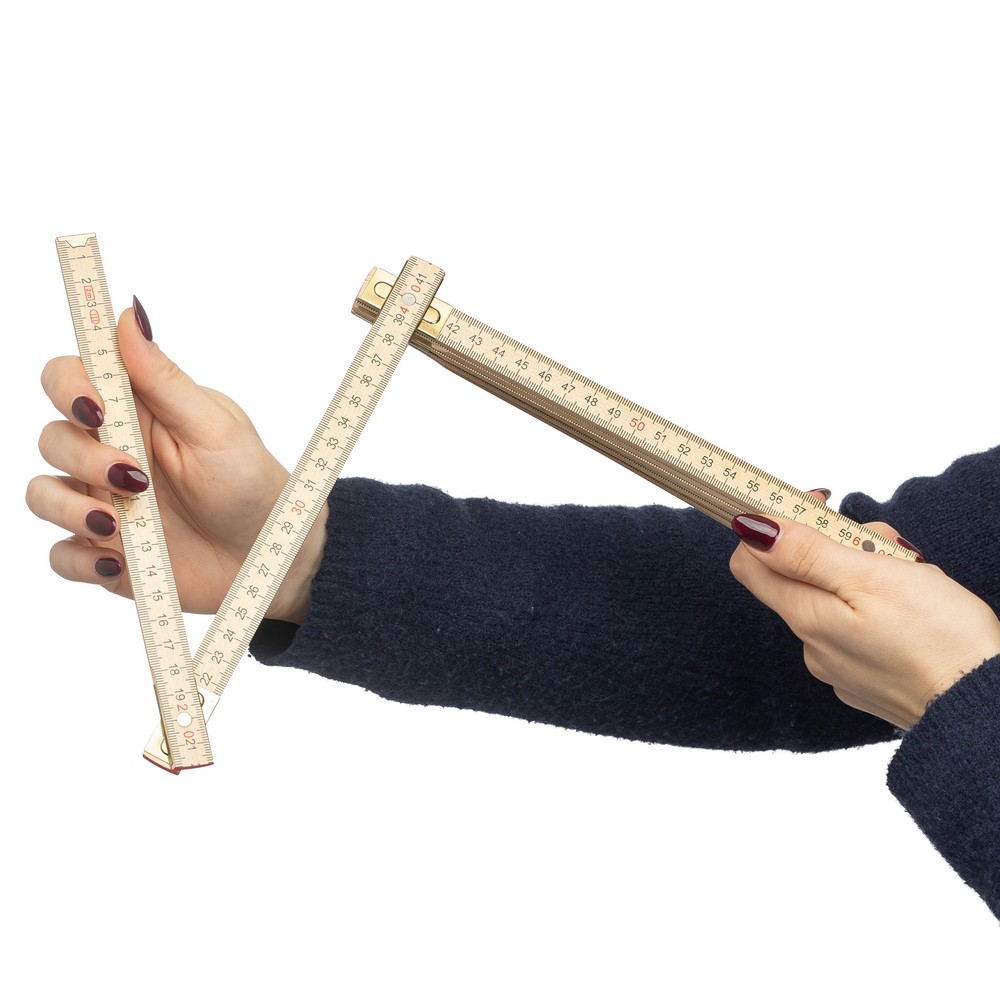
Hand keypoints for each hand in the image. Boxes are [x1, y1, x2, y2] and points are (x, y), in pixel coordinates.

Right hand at [26, 299, 326, 622]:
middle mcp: (112, 452)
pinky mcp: (106, 552)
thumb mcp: (216, 429)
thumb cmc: (252, 485)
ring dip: (71, 509)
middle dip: (83, 458)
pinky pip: (62, 556)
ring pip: (43, 495)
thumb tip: (130, 314)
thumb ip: (165, 379)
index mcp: (138, 413)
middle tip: (136, 479)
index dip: (68, 387)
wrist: (272, 558)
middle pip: (52, 437)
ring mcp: (104, 503)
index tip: (96, 408)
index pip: (71, 379)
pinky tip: (119, 561)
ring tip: (119, 526)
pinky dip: (81, 559)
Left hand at [728, 510, 999, 728]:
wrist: (984, 708)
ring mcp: (838, 666)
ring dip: (864, 575)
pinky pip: (858, 628)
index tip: (814, 506)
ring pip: (834, 599)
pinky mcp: (866, 679)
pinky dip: (879, 609)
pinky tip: (915, 612)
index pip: (749, 561)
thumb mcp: (871, 577)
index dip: (773, 525)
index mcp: (806, 615)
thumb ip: (806, 553)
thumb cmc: (940, 638)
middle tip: (884, 546)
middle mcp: (811, 645)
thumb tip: (750, 528)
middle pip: (798, 575)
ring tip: (911, 577)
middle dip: (836, 547)